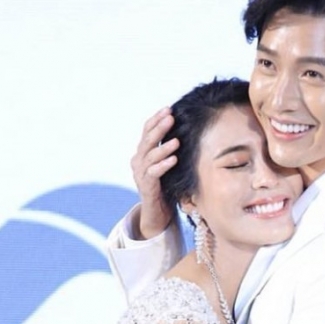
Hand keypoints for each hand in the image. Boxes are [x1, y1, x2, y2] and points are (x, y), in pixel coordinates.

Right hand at [130, 107, 178, 238]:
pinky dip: (163, 165)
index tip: (168, 109)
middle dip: (159, 127)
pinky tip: (173, 160)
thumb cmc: (165, 188)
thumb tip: (185, 131)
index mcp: (142, 154)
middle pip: (147, 140)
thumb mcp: (167, 166)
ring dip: (163, 147)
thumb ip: (170, 150)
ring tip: (176, 140)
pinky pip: (154, 174)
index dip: (156, 120)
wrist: (157, 214)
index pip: (146, 132)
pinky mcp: (146, 187)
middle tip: (170, 117)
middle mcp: (138, 162)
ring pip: (150, 156)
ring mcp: (140, 175)